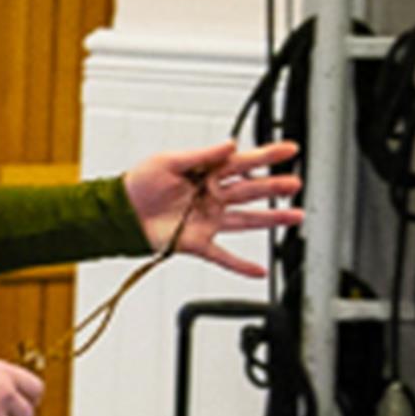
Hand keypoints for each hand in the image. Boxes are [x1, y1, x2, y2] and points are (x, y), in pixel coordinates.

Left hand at [122, 138, 301, 277]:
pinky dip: (240, 265)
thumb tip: (230, 144)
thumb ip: (202, 156)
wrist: (118, 213)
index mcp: (208, 174)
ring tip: (296, 217)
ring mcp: (208, 220)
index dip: (267, 155)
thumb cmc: (139, 184)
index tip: (290, 150)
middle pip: (251, 190)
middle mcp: (213, 197)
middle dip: (274, 187)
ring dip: (271, 219)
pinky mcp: (197, 242)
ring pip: (247, 220)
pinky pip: (223, 255)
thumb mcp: (168, 161)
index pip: (244, 162)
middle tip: (295, 183)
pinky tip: (259, 270)